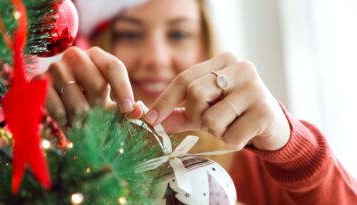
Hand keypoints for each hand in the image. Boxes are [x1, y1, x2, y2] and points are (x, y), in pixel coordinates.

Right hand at [35, 47, 142, 126]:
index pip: (114, 67)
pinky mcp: (39, 82)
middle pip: (96, 83)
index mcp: (97, 56)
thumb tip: (139, 111)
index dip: (123, 89)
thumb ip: (128, 107)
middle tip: (98, 118)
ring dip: (82, 118)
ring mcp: (55, 67)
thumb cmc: (93, 101)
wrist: (60, 103)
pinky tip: (68, 122)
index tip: (128, 109)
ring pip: (77, 100)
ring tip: (83, 123)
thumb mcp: (112, 104)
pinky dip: (65, 120)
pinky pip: (56, 107)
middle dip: (100, 107)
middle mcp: (76, 56)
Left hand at [144, 53, 289, 150]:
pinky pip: (230, 135)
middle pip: (195, 93)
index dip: (165, 100)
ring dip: (216, 130)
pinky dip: (232, 140)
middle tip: (208, 122)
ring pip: (211, 118)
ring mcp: (255, 87)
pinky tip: (245, 132)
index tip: (151, 119)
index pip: (184, 78)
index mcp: (223, 60)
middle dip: (196, 115)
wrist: (272, 124)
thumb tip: (154, 121)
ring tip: (231, 125)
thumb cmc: (234, 113)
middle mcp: (241, 67)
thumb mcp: (205, 110)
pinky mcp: (265, 110)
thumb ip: (180, 114)